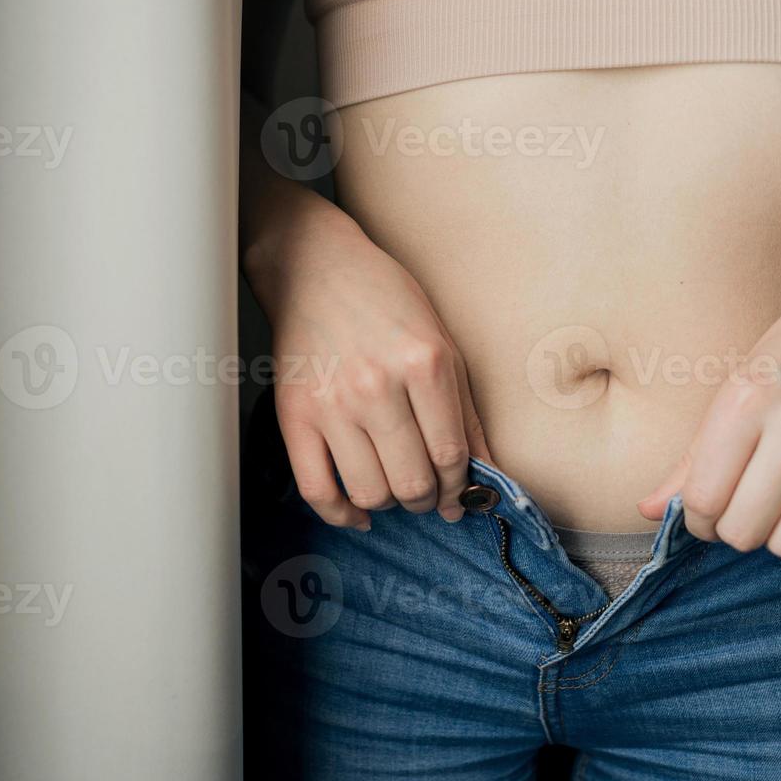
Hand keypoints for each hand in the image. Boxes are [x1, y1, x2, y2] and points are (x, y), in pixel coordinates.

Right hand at [251, 212, 490, 529]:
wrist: (313, 267)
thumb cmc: (384, 299)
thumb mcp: (441, 343)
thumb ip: (464, 412)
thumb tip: (485, 475)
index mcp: (423, 364)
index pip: (450, 456)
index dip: (461, 488)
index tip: (460, 496)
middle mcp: (377, 387)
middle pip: (412, 482)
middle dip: (428, 500)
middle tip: (429, 494)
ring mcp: (332, 404)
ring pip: (370, 492)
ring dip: (390, 504)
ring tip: (396, 492)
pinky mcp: (295, 415)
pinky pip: (317, 488)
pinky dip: (341, 513)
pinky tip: (358, 513)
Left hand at [636, 259, 780, 558]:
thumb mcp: (738, 381)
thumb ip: (693, 455)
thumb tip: (647, 510)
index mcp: (748, 401)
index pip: (703, 499)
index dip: (695, 518)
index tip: (703, 510)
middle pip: (742, 532)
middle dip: (731, 529)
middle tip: (739, 507)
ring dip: (776, 535)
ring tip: (779, 504)